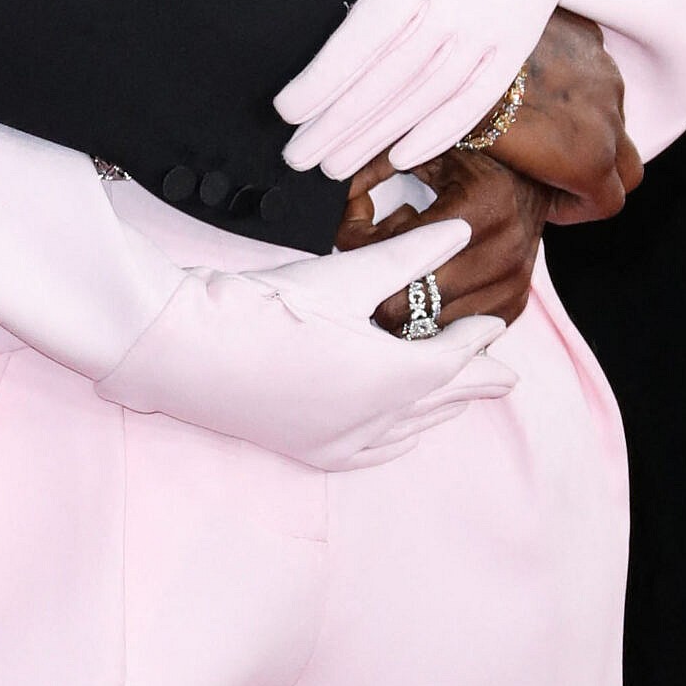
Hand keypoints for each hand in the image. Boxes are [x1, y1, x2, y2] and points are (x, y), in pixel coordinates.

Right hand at [94, 218, 517, 472]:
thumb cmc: (262, 307)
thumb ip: (405, 257)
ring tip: (464, 397)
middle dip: (472, 383)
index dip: (474, 342)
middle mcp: (372, 421)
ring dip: (439, 409)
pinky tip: (404, 435)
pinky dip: (398, 439)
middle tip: (503, 376)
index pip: (450, 361)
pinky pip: (372, 453)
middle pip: (438, 399)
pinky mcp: (307, 450)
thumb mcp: (341, 276)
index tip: (492, 327)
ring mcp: (339, 441)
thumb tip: (459, 232)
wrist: (182, 349)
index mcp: (388, 378)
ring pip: (410, 428)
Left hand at [276, 0, 628, 177]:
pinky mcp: (517, 44)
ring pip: (425, 96)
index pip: (362, 37)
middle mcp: (456, 6)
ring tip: (335, 165)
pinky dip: (441, 130)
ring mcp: (491, 29)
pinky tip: (404, 155)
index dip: (323, 80)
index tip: (287, 110)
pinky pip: (476, 98)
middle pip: (387, 78)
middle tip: (297, 157)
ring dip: (378, 136)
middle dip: (338, 123)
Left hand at [335, 146, 550, 326]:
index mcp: (483, 203)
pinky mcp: (512, 307)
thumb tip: (337, 194)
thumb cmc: (473, 160)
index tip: (347, 233)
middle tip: (362, 263)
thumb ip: (376, 165)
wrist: (535, 181)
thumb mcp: (427, 150)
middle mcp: (504, 249)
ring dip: (401, 302)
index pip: (400, 247)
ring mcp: (512, 284)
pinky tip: (424, 283)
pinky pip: (451, 331)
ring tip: (398, 268)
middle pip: (410, 298)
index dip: (360, 244)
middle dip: (374, 285)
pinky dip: (427, 314)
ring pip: (427, 324)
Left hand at [478, 9, 640, 225]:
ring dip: (588, 123)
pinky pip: (595, 69)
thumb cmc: (462, 111)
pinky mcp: (589, 38)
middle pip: (628, 164)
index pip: (612, 201)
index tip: (549, 201)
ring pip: (612, 112)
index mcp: (588, 158)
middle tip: (554, 170)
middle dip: (599, 174)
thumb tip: (531, 185)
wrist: (452, 44)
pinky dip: (576, 81)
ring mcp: (602, 73)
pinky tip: (537, 78)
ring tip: (540, 117)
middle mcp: (608, 116)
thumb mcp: (500, 164)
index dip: (579, 208)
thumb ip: (536, 179)